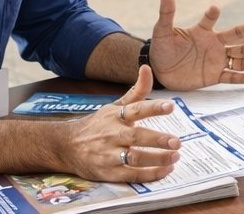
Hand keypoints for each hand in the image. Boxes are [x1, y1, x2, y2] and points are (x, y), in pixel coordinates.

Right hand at [62, 66, 181, 182]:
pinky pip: (132, 175)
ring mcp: (109, 155)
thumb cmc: (97, 126)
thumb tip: (147, 67)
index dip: (153, 107)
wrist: (66, 147)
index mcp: (115, 116)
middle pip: (136, 136)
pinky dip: (149, 174)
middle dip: (157, 140)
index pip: (136, 109)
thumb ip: (136, 91)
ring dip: (157, 159)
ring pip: (135, 158)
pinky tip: (165, 170)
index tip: (171, 106)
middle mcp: (112, 135)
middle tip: (176, 142)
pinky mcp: (109, 173)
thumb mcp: (114, 107)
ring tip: (174, 157)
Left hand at [147, 0, 243, 90]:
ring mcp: (216, 61)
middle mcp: (214, 45)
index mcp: (203, 32)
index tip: (213, 9)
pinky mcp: (213, 76)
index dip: (212, 14)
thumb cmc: (162, 49)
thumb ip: (167, 13)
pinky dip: (243, 77)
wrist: (160, 71)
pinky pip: (231, 77)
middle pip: (239, 40)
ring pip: (240, 60)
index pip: (211, 20)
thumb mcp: (162, 31)